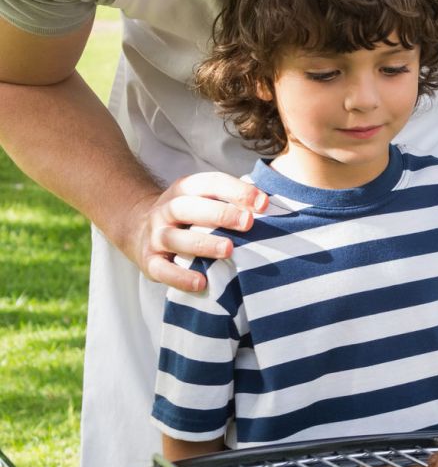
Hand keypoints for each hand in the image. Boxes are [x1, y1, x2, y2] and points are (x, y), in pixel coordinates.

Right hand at [119, 172, 267, 290]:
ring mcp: (156, 235)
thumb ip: (231, 201)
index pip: (210, 184)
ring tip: (229, 250)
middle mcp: (167, 210)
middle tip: (248, 222)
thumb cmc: (190, 216)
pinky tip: (201, 282)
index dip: (237, 191)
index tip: (264, 204)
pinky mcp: (149, 261)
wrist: (137, 228)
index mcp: (185, 190)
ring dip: (202, 243)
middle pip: (189, 207)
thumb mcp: (204, 199)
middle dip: (220, 214)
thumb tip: (270, 206)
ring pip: (175, 238)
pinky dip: (180, 277)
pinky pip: (161, 269)